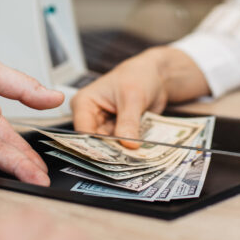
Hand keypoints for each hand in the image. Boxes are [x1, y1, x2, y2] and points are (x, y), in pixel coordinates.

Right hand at [71, 47, 208, 148]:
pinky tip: (139, 157)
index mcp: (85, 103)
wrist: (156, 76)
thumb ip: (128, 121)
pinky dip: (130, 149)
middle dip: (110, 151)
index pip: (83, 130)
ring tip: (133, 160)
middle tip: (124, 162)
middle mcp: (91, 116)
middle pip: (95, 141)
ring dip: (121, 152)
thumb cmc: (138, 76)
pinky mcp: (119, 132)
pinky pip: (122, 145)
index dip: (94, 145)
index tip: (109, 158)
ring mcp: (105, 126)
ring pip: (109, 145)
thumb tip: (128, 145)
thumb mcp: (133, 97)